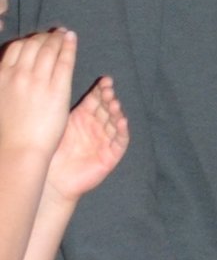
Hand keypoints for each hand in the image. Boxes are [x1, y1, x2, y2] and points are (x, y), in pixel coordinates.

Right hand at [0, 27, 78, 164]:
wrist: (19, 148)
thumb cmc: (8, 130)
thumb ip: (4, 82)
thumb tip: (8, 74)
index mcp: (2, 76)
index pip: (16, 48)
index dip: (28, 41)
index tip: (36, 40)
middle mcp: (18, 74)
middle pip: (32, 45)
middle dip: (43, 37)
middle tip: (53, 35)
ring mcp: (38, 80)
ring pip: (48, 50)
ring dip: (57, 38)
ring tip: (63, 35)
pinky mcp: (57, 89)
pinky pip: (64, 61)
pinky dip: (68, 46)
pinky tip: (72, 39)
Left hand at [43, 76, 127, 202]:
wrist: (52, 179)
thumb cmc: (51, 151)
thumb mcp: (57, 124)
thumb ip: (64, 107)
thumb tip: (60, 82)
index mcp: (83, 117)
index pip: (96, 100)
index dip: (102, 90)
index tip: (105, 80)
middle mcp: (96, 127)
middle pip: (107, 109)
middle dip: (110, 99)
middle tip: (109, 90)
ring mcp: (104, 140)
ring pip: (115, 123)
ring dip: (116, 112)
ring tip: (114, 103)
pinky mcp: (111, 156)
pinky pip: (120, 141)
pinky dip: (122, 131)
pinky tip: (122, 121)